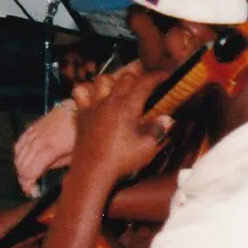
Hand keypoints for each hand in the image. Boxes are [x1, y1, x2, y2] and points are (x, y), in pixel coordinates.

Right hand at [12, 102, 79, 193]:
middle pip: (21, 166)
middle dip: (24, 180)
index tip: (34, 192)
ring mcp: (33, 134)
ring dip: (21, 169)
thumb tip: (47, 175)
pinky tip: (24, 161)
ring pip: (17, 156)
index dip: (28, 186)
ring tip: (29, 176)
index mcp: (50, 148)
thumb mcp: (77, 153)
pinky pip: (18, 145)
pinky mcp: (32, 129)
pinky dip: (18, 156)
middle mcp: (37, 141)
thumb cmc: (82, 130)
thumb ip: (60, 165)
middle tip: (32, 188)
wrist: (78, 107)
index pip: (28, 173)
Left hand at [70, 67, 171, 184]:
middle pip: (125, 77)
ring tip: (119, 89)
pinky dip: (87, 91)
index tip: (166, 76)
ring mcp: (92, 107)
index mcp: (128, 106)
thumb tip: (168, 119)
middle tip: (146, 86)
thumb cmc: (122, 160)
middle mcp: (109, 102)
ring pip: (100, 80)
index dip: (157, 76)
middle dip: (138, 78)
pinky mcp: (81, 115)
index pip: (145, 82)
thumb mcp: (147, 147)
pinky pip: (79, 94)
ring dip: (112, 81)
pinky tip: (94, 98)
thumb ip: (158, 129)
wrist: (92, 171)